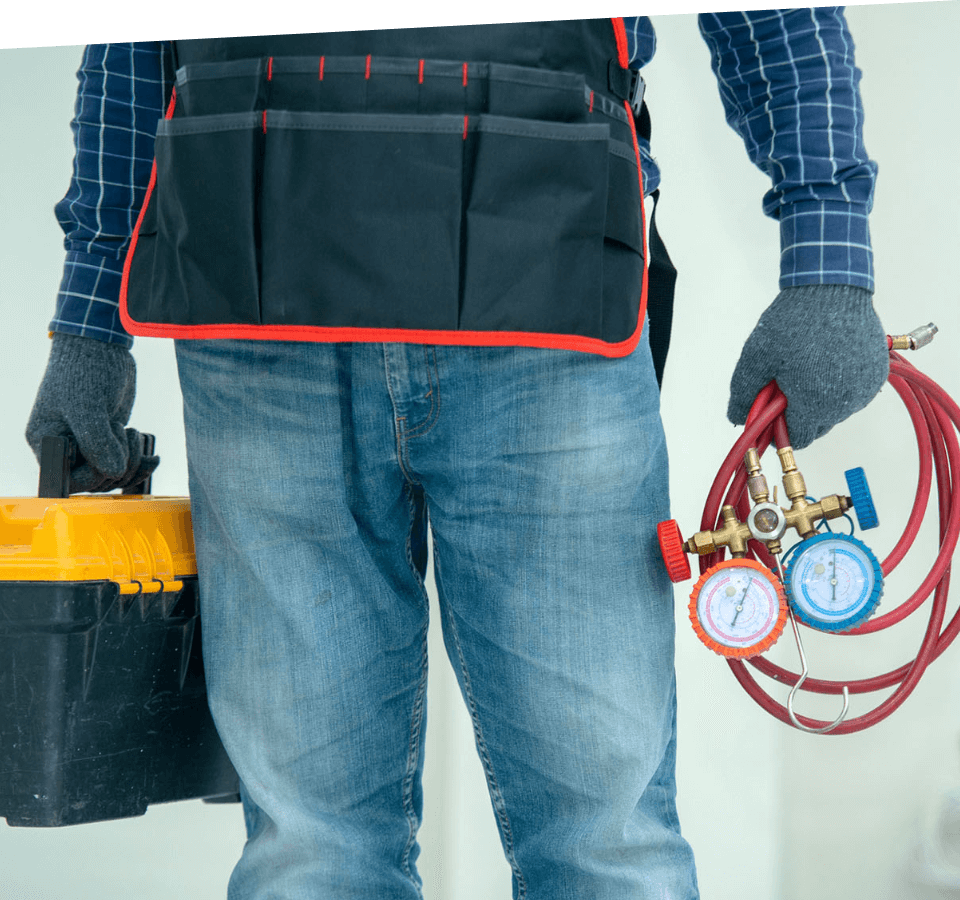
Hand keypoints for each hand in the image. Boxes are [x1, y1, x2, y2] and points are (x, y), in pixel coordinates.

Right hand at [26, 333, 159, 492]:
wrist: (102, 346)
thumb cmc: (85, 370)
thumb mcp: (88, 406)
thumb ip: (97, 442)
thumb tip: (114, 473)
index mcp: (47, 442)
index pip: (69, 479)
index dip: (94, 475)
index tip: (111, 453)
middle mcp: (65, 447)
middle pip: (95, 481)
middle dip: (118, 465)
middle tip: (125, 431)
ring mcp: (88, 443)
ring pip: (113, 475)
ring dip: (131, 463)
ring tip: (133, 432)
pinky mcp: (108, 438)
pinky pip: (124, 464)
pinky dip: (141, 463)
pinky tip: (153, 457)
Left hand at [727, 285, 888, 448]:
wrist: (832, 288)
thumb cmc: (794, 321)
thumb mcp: (756, 358)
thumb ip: (743, 394)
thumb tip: (736, 418)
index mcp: (816, 404)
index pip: (796, 437)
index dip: (778, 427)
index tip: (770, 409)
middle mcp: (846, 402)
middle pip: (816, 424)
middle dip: (798, 410)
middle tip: (785, 380)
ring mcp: (864, 388)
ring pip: (835, 409)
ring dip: (819, 397)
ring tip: (807, 365)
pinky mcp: (877, 374)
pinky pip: (853, 391)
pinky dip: (839, 384)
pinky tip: (826, 361)